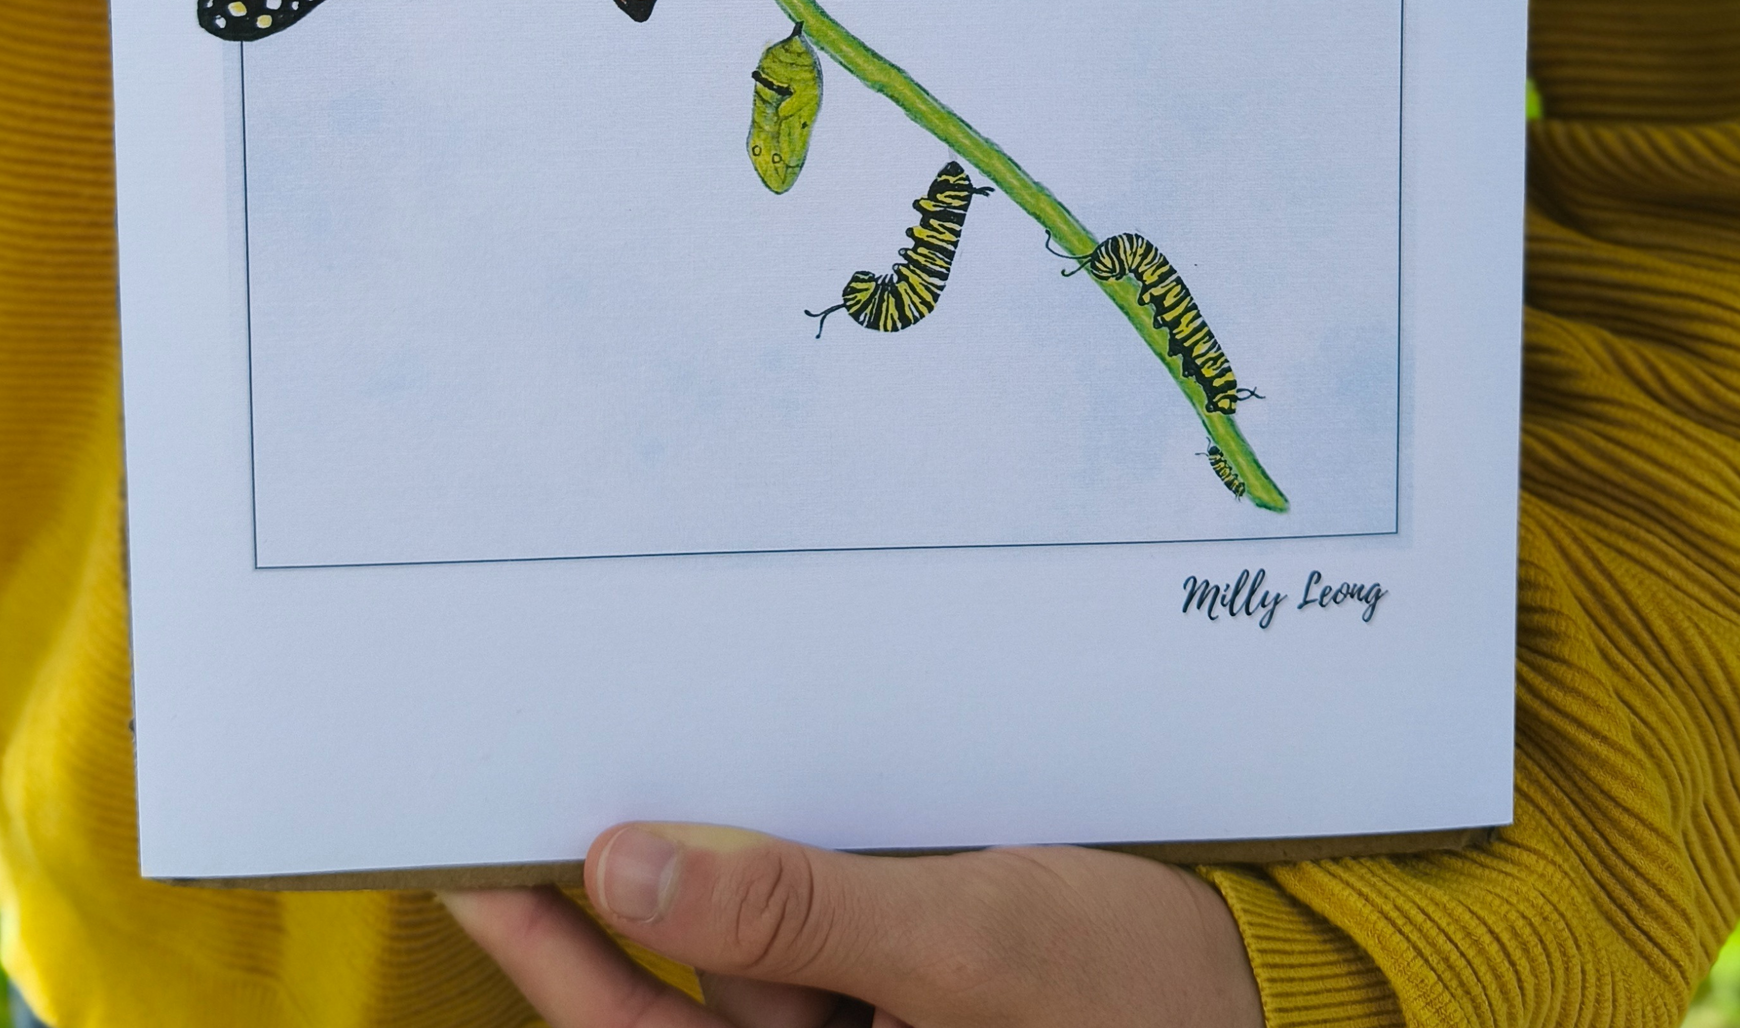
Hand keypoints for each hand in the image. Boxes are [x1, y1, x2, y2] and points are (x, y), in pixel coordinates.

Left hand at [442, 823, 1262, 1027]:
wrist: (1268, 980)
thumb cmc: (1135, 989)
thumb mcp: (965, 947)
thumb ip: (791, 914)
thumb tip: (625, 868)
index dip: (546, 954)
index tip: (471, 857)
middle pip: (672, 993)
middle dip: (601, 887)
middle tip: (517, 779)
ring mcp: (858, 1022)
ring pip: (740, 939)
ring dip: (695, 847)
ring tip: (624, 740)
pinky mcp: (896, 972)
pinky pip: (807, 906)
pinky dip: (773, 843)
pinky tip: (748, 765)